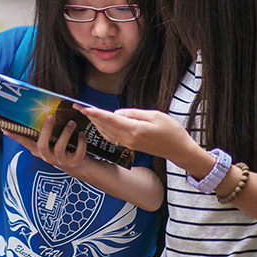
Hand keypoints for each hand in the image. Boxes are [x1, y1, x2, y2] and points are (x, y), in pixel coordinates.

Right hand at [7, 116, 89, 176]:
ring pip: (60, 147)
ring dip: (66, 133)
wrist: (78, 167)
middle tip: (51, 116)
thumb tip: (30, 115)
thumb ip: (40, 134)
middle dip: (46, 130)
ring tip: (72, 122)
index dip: (16, 136)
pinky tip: (81, 133)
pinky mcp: (74, 162)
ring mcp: (61, 160)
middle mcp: (48, 156)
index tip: (6, 128)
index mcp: (40, 151)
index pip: (25, 143)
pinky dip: (81, 141)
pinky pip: (78, 151)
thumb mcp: (48, 144)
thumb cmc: (60, 150)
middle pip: (42, 145)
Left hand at [75, 104, 196, 160]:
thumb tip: (117, 113)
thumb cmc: (171, 131)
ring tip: (85, 113)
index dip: (96, 113)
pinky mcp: (130, 146)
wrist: (179, 150)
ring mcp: (129, 144)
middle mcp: (129, 139)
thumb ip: (134, 114)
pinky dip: (103, 129)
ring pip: (107, 132)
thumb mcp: (155, 116)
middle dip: (90, 116)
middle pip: (105, 126)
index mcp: (135, 130)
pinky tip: (98, 124)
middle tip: (77, 106)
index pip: (111, 120)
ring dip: (95, 122)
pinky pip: (112, 137)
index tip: (84, 108)